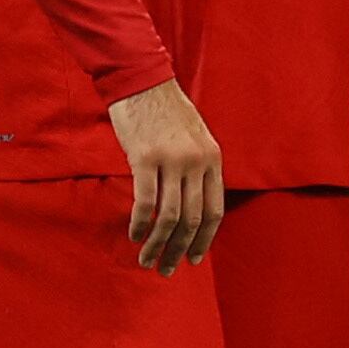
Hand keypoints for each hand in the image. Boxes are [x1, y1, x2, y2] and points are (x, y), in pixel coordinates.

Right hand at [107, 78, 222, 274]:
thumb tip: (193, 206)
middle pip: (191, 219)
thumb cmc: (165, 109)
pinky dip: (140, 224)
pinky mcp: (144, 157)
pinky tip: (134, 235)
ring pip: (168, 216)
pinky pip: (145, 202)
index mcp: (213, 158)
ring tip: (147, 259)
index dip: (204, 240)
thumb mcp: (195, 137)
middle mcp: (196, 162)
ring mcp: (171, 160)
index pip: (214, 211)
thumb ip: (199, 168)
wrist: (141, 78)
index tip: (193, 259)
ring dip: (158, 244)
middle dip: (179, 250)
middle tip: (166, 269)